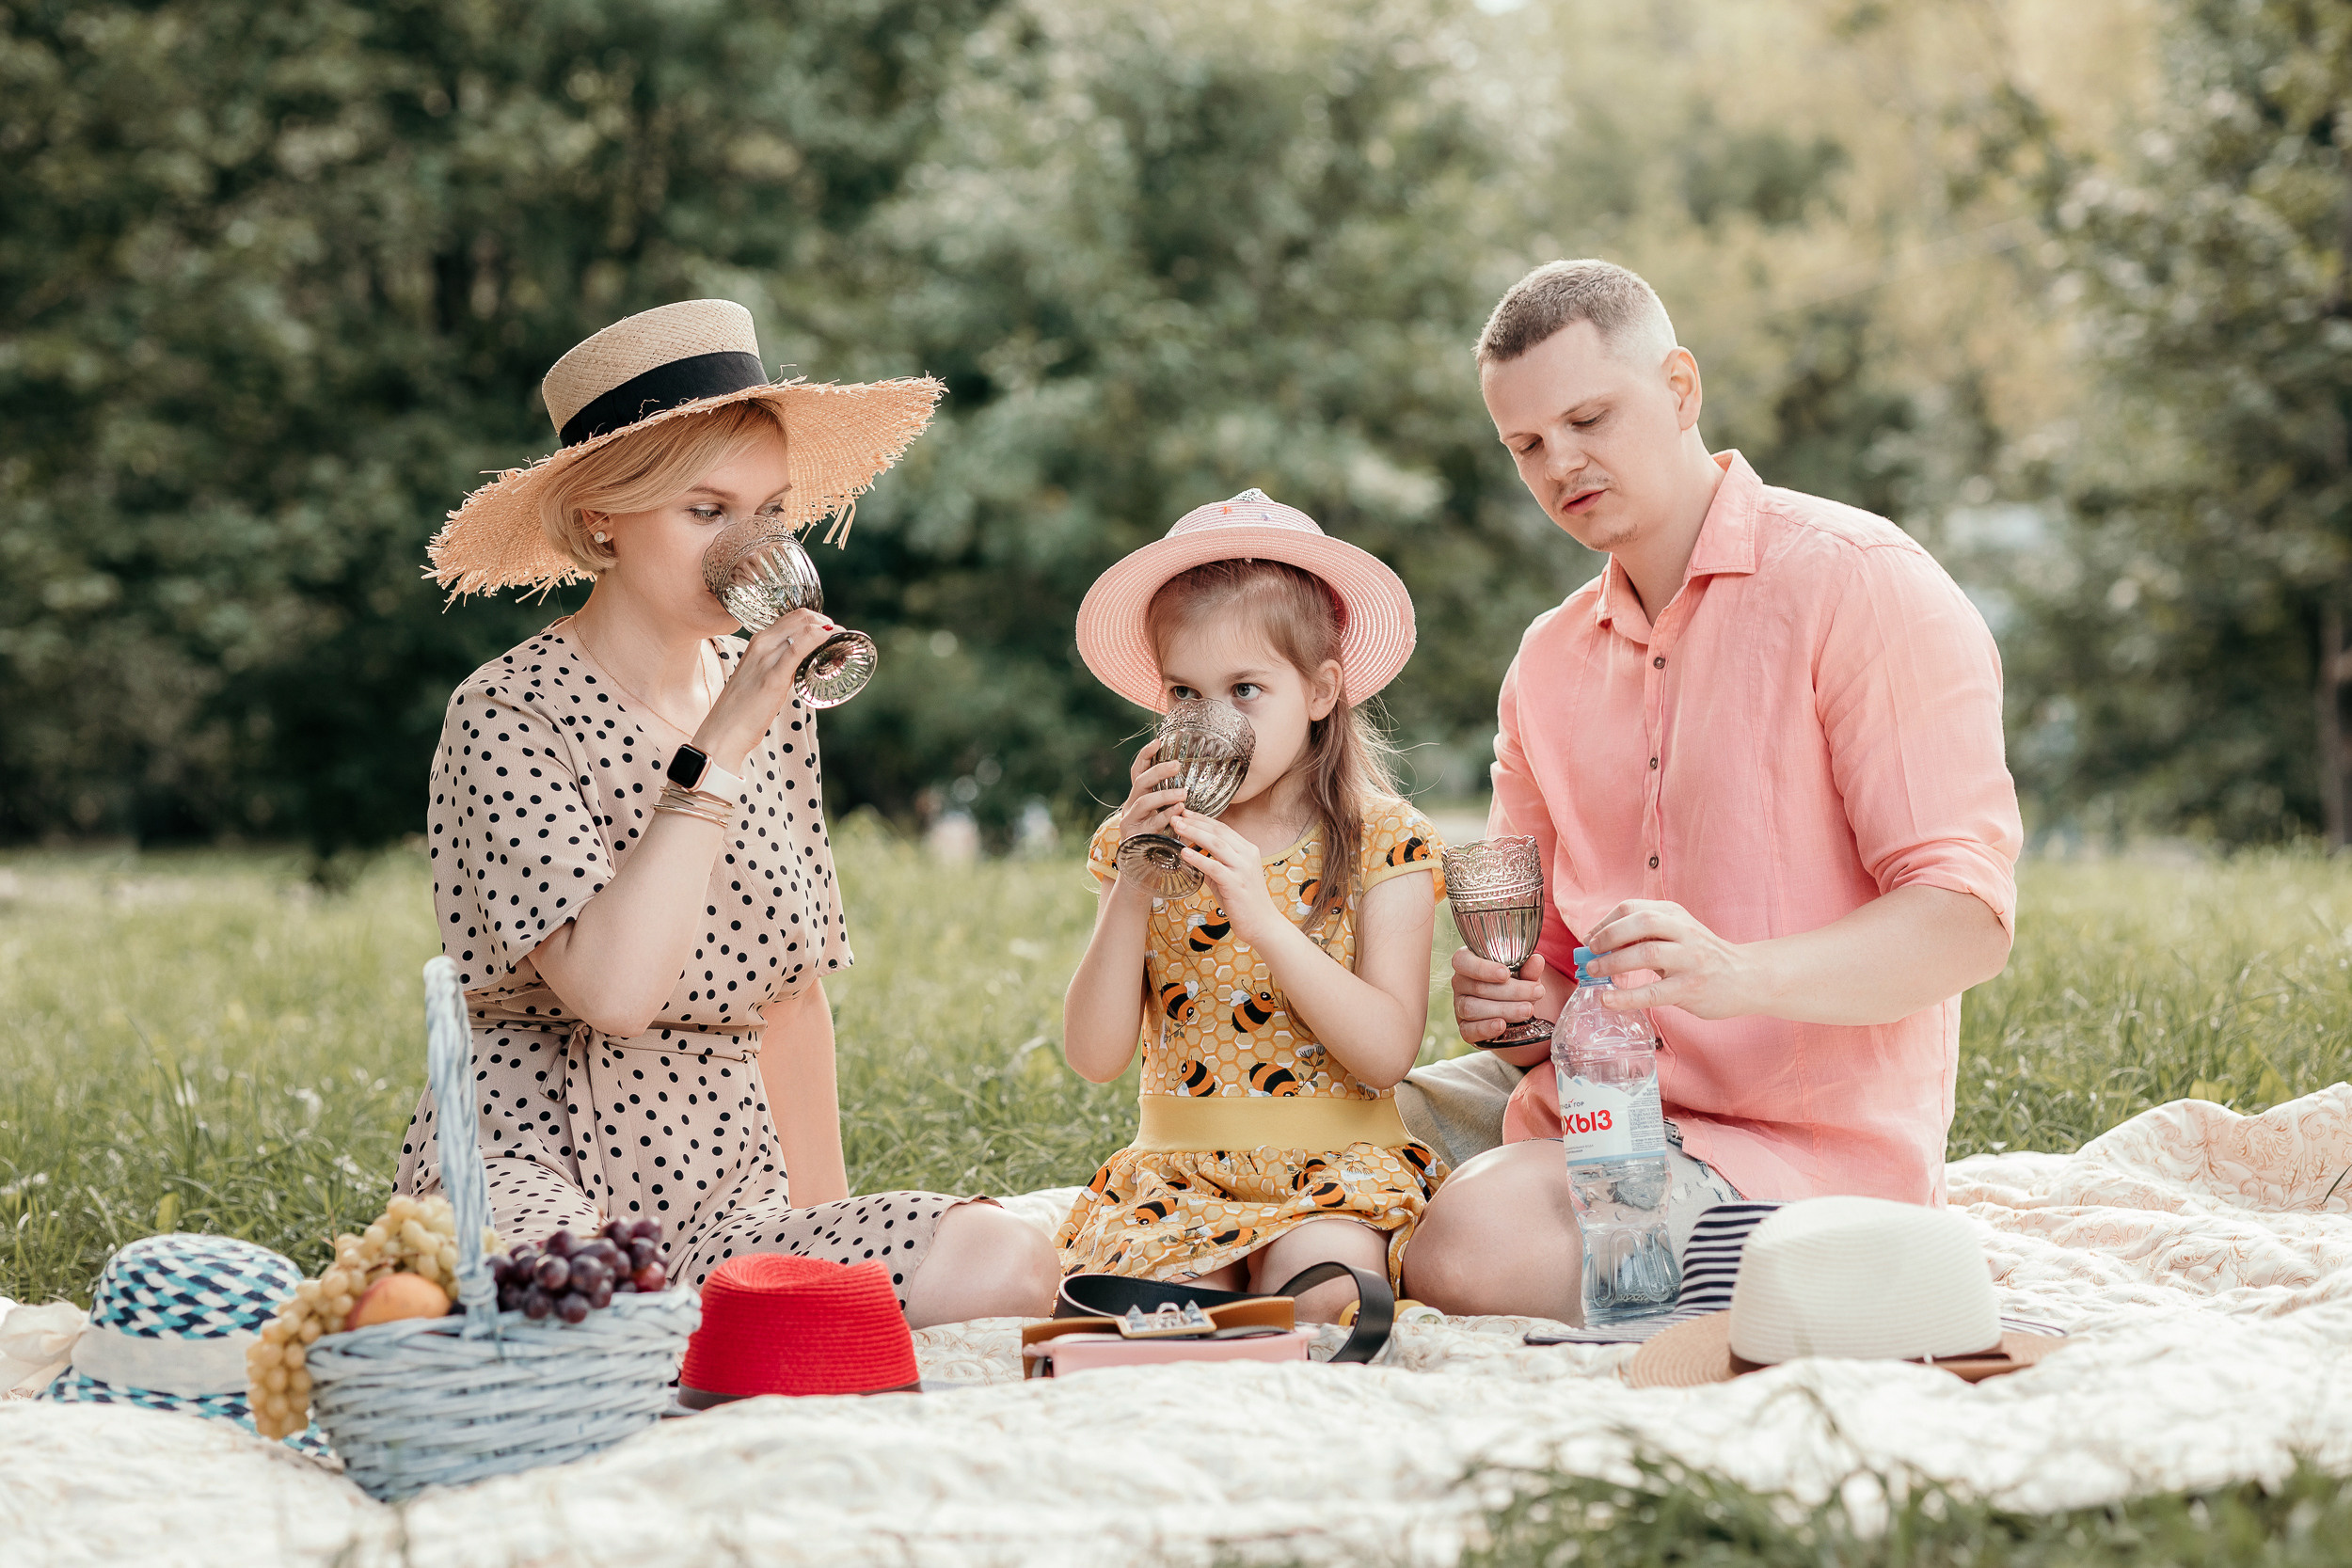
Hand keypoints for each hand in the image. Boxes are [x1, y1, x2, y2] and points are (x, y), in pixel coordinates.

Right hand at [694, 607, 833, 763]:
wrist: (724, 731)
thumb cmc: (743, 710)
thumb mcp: (763, 678)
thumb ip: (781, 667)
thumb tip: (804, 666)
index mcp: (758, 642)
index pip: (793, 617)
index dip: (817, 621)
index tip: (831, 634)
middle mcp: (761, 643)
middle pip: (801, 616)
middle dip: (827, 623)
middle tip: (840, 640)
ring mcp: (766, 657)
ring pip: (803, 626)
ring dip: (829, 631)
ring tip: (842, 646)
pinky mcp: (773, 676)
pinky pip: (799, 647)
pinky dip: (820, 638)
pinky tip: (831, 640)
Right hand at [1114, 739, 1187, 849]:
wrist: (1146, 871)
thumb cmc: (1162, 839)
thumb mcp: (1167, 816)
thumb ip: (1173, 800)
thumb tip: (1196, 779)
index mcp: (1138, 797)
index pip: (1138, 770)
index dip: (1146, 755)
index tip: (1158, 741)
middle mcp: (1131, 806)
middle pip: (1140, 781)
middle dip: (1158, 771)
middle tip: (1177, 765)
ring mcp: (1130, 821)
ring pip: (1143, 801)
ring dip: (1163, 795)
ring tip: (1183, 793)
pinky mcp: (1134, 836)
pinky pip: (1150, 823)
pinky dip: (1165, 816)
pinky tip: (1179, 812)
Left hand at [1170, 810, 1286, 944]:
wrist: (1263, 924)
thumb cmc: (1244, 903)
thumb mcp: (1229, 878)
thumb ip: (1213, 866)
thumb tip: (1192, 857)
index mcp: (1247, 850)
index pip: (1223, 828)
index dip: (1203, 819)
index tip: (1185, 813)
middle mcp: (1247, 855)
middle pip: (1218, 831)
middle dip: (1195, 822)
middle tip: (1176, 816)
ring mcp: (1243, 868)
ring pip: (1216, 844)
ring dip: (1194, 833)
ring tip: (1177, 828)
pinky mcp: (1236, 883)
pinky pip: (1214, 866)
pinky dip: (1198, 858)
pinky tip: (1184, 853)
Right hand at [1450, 947, 1553, 1044]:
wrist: (1513, 1011)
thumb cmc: (1513, 984)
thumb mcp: (1523, 974)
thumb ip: (1528, 969)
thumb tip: (1537, 961)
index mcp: (1468, 963)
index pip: (1463, 961)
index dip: (1482, 968)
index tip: (1506, 974)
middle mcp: (1460, 984)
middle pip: (1478, 987)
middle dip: (1511, 991)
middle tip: (1537, 992)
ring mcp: (1460, 1007)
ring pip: (1473, 1008)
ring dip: (1504, 1010)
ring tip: (1527, 1010)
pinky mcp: (1465, 1029)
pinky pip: (1468, 1030)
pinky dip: (1486, 1028)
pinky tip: (1502, 1025)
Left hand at [1582, 899, 1761, 1018]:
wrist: (1747, 977)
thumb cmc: (1703, 956)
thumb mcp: (1678, 934)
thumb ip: (1647, 934)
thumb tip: (1601, 943)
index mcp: (1675, 915)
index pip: (1633, 908)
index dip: (1605, 923)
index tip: (1590, 939)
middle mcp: (1684, 932)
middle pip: (1640, 922)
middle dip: (1608, 935)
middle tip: (1591, 952)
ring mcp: (1690, 959)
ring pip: (1646, 953)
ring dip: (1613, 963)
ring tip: (1594, 973)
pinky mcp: (1691, 987)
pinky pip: (1654, 992)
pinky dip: (1626, 996)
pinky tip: (1608, 1000)